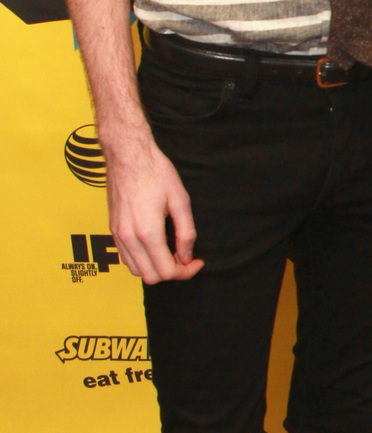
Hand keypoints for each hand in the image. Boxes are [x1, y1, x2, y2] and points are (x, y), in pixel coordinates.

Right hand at [106, 128, 202, 282]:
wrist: (128, 155)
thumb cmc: (155, 172)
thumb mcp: (180, 200)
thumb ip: (186, 233)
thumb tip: (187, 257)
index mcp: (148, 232)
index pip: (167, 271)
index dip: (186, 272)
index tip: (197, 262)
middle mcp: (129, 238)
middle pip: (151, 277)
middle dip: (171, 272)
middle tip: (186, 258)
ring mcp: (118, 234)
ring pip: (136, 271)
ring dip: (155, 268)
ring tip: (171, 252)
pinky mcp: (112, 229)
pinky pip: (126, 257)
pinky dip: (142, 260)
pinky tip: (155, 247)